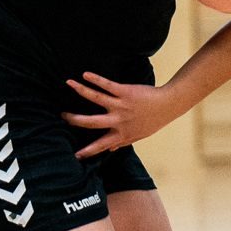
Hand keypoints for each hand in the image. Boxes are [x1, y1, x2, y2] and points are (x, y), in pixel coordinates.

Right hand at [62, 72, 182, 156]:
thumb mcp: (139, 136)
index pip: (101, 145)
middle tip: (61, 116)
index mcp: (121, 133)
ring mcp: (121, 105)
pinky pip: (107, 85)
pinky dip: (95, 79)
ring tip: (68, 83)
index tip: (74, 156)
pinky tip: (85, 74)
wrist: (169, 105)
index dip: (87, 151)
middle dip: (75, 120)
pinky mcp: (125, 92)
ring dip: (81, 90)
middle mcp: (118, 120)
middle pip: (91, 122)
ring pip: (96, 98)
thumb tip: (109, 150)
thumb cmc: (153, 120)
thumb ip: (123, 142)